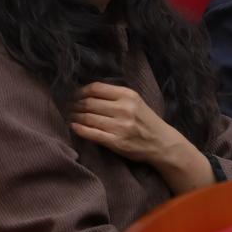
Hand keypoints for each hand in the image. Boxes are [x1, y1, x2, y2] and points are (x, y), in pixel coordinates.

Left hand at [70, 82, 214, 193]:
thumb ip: (116, 96)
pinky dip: (80, 129)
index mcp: (128, 95)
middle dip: (75, 104)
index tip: (74, 94)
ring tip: (71, 116)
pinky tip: (75, 127)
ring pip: (88, 118)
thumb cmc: (146, 121)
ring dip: (76, 116)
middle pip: (89, 102)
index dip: (81, 91)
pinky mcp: (117, 142)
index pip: (96, 88)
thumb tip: (87, 92)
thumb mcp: (136, 102)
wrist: (162, 143)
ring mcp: (120, 126)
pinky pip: (92, 134)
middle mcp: (124, 109)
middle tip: (68, 106)